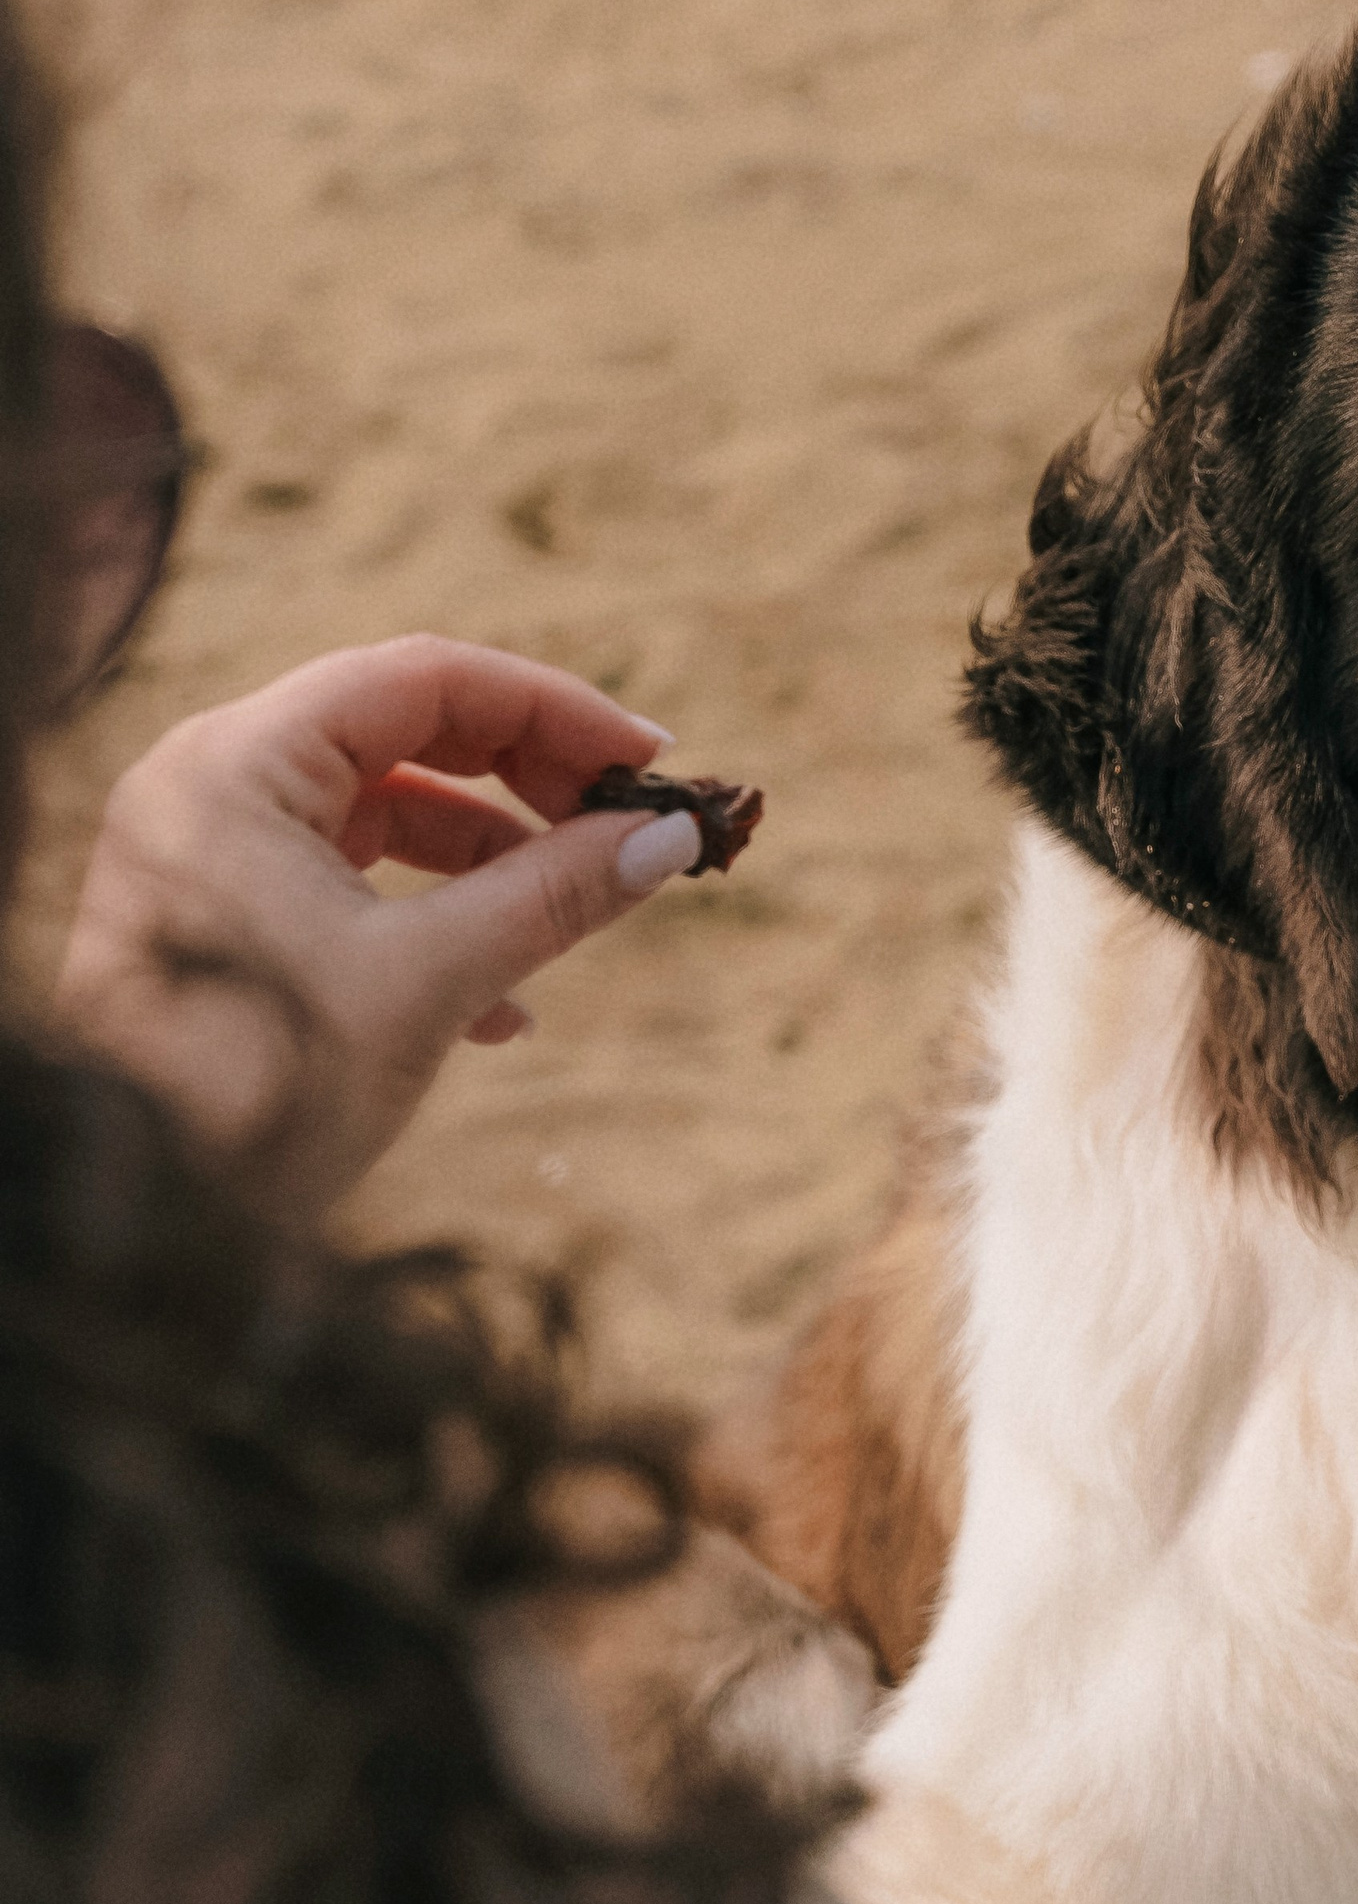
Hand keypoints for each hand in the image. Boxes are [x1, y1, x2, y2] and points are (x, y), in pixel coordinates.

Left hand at [55, 636, 710, 1216]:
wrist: (142, 1225)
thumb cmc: (257, 1094)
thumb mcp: (428, 985)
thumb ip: (553, 894)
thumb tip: (669, 836)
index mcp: (238, 763)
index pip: (425, 678)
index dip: (552, 707)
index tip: (650, 756)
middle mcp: (214, 781)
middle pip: (408, 727)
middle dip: (530, 778)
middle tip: (629, 822)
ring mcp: (213, 847)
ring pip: (387, 805)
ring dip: (494, 855)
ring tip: (580, 911)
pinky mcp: (225, 914)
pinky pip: (353, 875)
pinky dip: (436, 913)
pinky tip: (504, 1011)